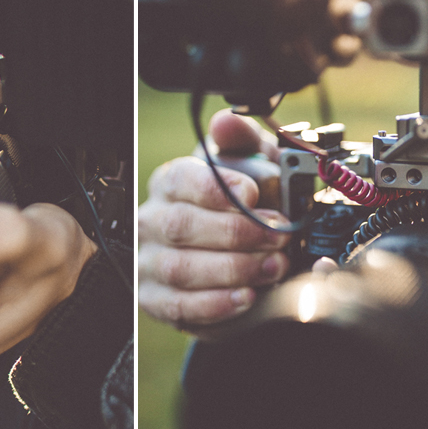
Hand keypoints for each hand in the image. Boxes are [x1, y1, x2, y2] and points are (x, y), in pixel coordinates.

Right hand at [138, 109, 289, 331]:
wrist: (219, 252)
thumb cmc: (233, 206)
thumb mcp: (245, 167)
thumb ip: (241, 142)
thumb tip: (228, 122)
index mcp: (170, 183)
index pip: (181, 180)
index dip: (217, 187)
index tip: (254, 192)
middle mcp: (151, 220)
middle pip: (182, 227)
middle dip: (238, 234)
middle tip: (279, 236)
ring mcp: (148, 261)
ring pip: (181, 268)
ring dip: (233, 270)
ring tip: (273, 267)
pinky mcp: (154, 299)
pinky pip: (179, 306)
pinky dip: (216, 304)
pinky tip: (247, 296)